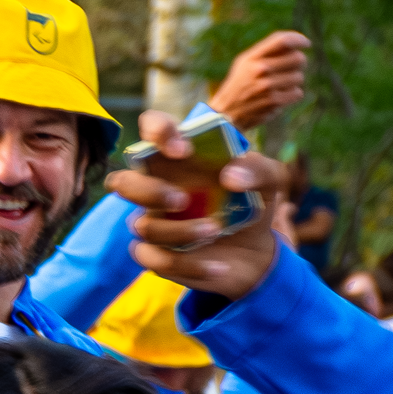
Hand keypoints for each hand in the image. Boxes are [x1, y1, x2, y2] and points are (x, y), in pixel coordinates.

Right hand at [111, 110, 290, 300]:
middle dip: (148, 190)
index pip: (152, 127)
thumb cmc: (252, 204)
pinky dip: (189, 265)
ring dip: (181, 231)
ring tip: (215, 231)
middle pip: (122, 182)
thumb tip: (230, 177)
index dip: (158, 132)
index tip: (183, 149)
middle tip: (182, 199)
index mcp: (179, 157)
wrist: (256, 252)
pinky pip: (154, 260)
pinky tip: (218, 266)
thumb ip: (258, 169)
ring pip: (143, 226)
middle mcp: (157, 186)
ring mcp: (153, 221)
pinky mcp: (155, 254)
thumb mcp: (270, 181)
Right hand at [207, 30, 310, 129]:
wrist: (226, 114)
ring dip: (293, 81)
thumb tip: (297, 44)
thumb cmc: (240, 84)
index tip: (306, 44)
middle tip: (291, 68)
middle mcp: (259, 69)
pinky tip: (280, 96)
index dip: (298, 39)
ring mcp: (267, 86)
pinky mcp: (273, 101)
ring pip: (299, 77)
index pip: (283, 41)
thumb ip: (267, 52)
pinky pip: (297, 92)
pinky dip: (292, 95)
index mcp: (252, 58)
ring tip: (280, 85)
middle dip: (299, 63)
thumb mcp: (245, 63)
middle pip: (297, 58)